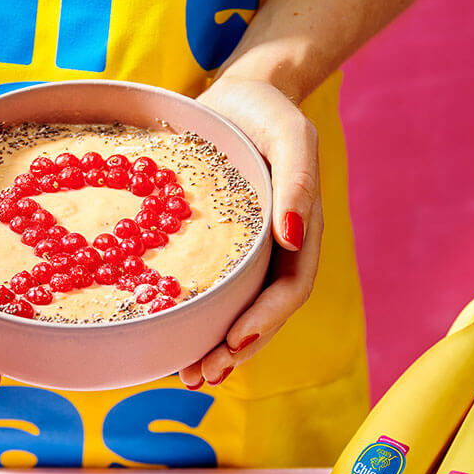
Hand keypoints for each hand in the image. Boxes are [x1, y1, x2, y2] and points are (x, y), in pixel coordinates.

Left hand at [182, 77, 323, 387]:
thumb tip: (295, 236)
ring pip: (238, 313)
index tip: (235, 339)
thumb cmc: (266, 111)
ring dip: (217, 348)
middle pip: (264, 314)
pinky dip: (198, 322)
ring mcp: (249, 256)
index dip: (266, 318)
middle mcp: (277, 252)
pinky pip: (214, 294)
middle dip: (235, 349)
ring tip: (189, 376)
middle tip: (201, 375)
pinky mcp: (220, 252)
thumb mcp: (289, 133)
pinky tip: (173, 343)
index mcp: (301, 232)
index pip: (290, 288)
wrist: (240, 97)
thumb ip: (299, 179)